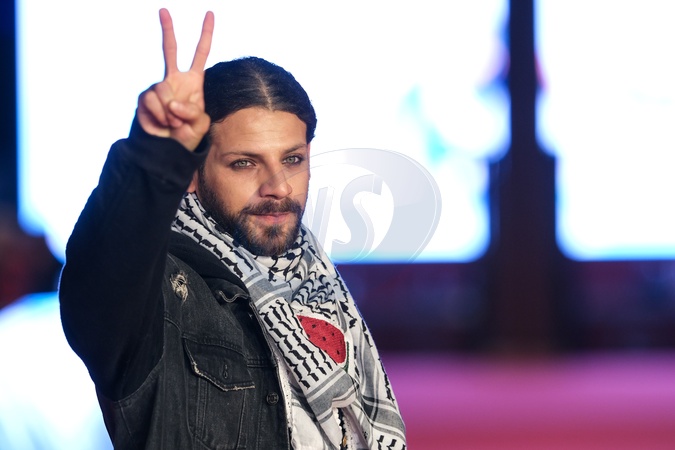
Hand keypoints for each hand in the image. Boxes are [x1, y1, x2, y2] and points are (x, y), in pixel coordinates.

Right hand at [137, 9, 213, 150]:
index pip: (201, 53)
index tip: (210, 13)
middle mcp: (175, 80)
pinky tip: (163, 125)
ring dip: (169, 111)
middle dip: (168, 29)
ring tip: (173, 124)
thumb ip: (193, 111)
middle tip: (164, 10)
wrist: (168, 149)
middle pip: (169, 49)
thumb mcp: (201, 124)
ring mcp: (158, 87)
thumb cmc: (187, 136)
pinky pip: (151, 102)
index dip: (206, 34)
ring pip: (161, 89)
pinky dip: (159, 116)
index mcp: (194, 81)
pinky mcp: (144, 98)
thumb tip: (172, 102)